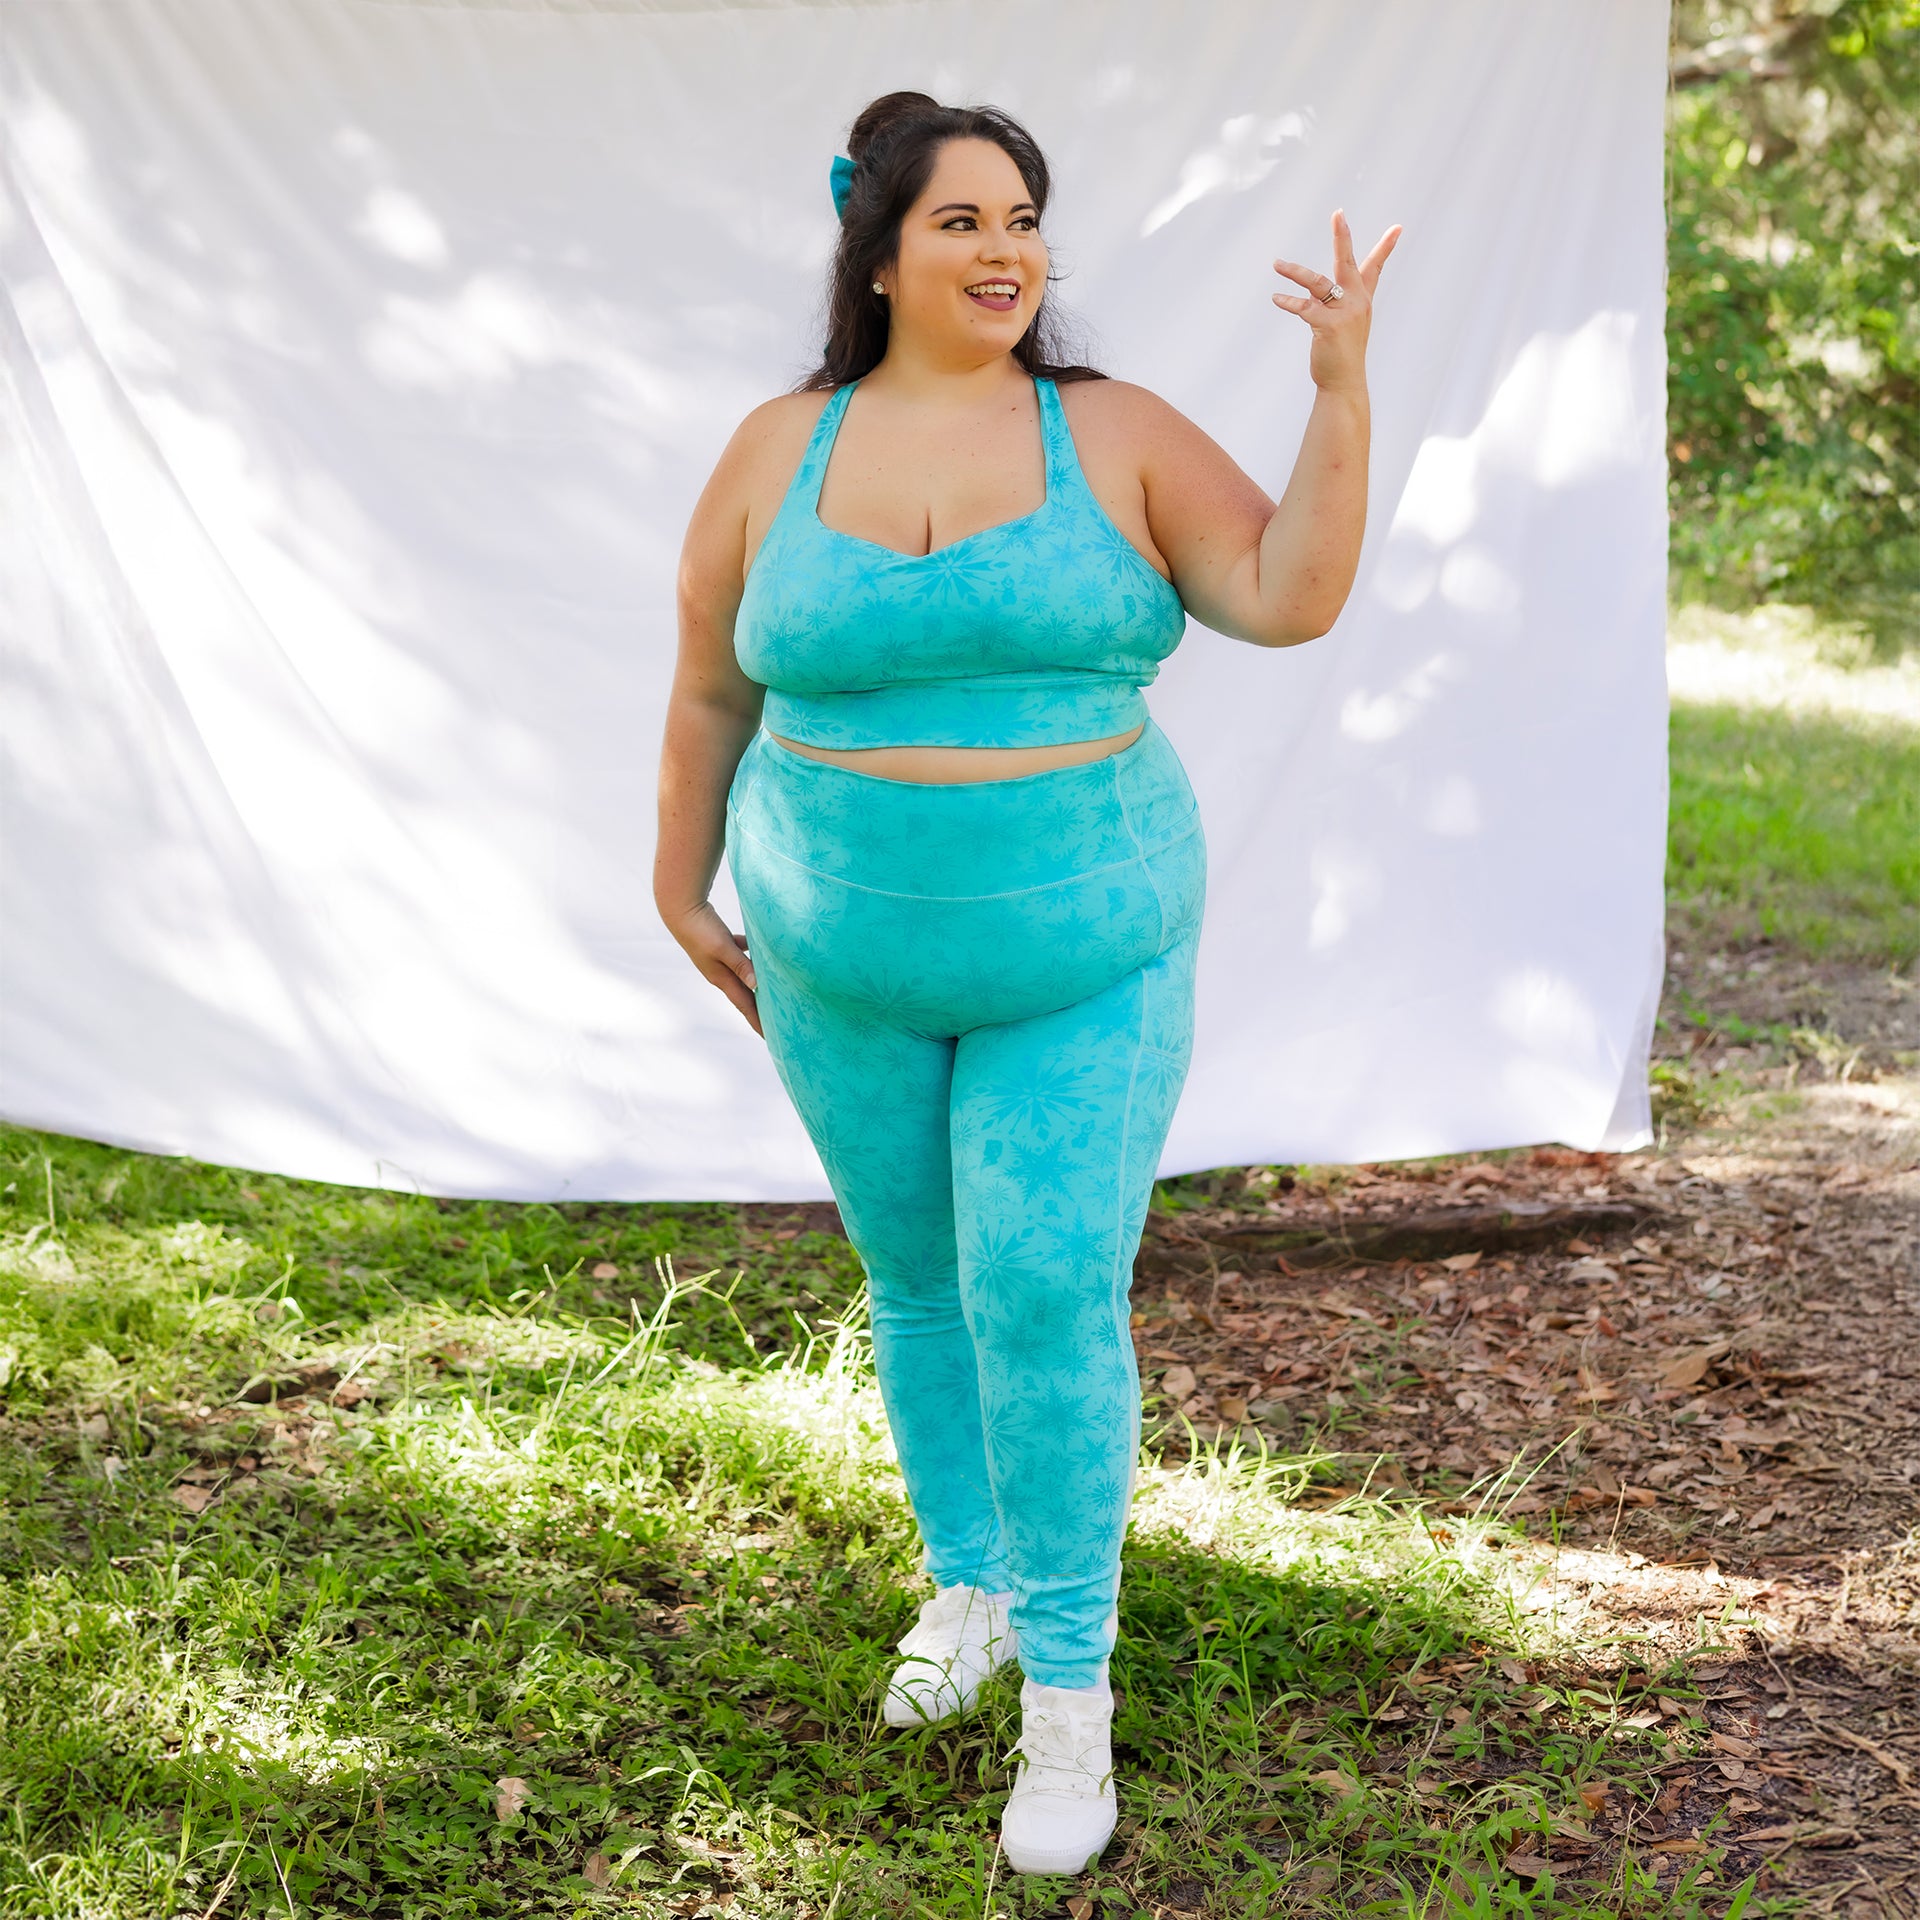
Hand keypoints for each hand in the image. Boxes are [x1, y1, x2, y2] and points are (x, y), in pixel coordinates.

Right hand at [666, 900, 761, 1035]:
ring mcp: (718, 959)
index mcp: (721, 978)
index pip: (744, 1005)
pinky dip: (750, 955)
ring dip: (756, 985)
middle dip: (759, 1009)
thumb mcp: (723, 947)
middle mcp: (720, 973)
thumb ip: (741, 965)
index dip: (758, 1021)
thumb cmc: (701, 929)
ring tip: (772, 991)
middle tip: (777, 1020)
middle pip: (745, 995)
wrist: (681, 909)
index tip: (770, 1036)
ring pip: (743, 976)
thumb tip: (757, 985)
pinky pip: (739, 953)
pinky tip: (760, 950)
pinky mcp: (718, 945)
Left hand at [1272, 209, 1400, 394]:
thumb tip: (1314, 291)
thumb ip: (1333, 304)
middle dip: (1342, 237)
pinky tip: (1276, 298)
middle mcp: (1356, 302)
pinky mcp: (1328, 326)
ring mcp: (1344, 313)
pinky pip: (1305, 307)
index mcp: (1362, 300)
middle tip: (1338, 214)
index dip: (1386, 248)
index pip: (1375, 268)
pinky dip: (1289, 302)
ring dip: (1294, 272)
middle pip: (1347, 262)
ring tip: (1276, 264)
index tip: (1398, 227)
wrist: (1343, 383)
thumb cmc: (1341, 355)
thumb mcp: (1344, 325)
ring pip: (1317, 283)